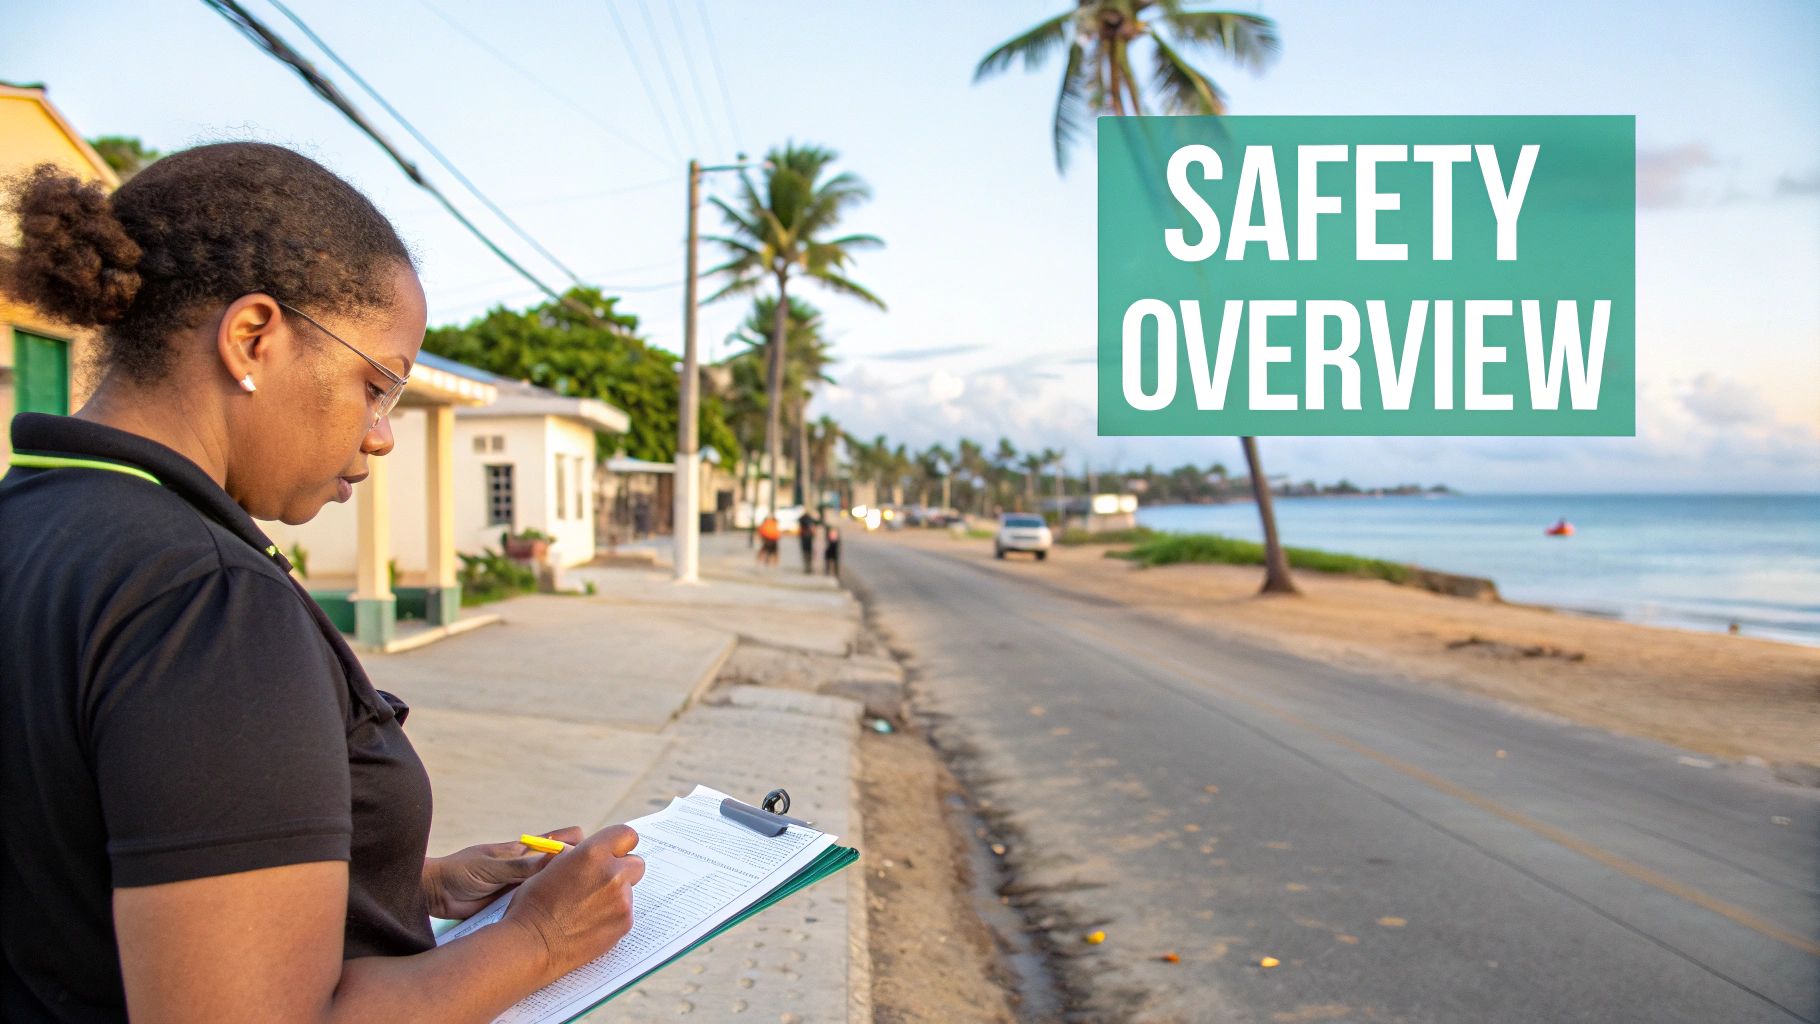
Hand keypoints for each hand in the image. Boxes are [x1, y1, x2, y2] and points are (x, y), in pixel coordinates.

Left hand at [423, 827, 583, 918]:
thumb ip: (520, 866)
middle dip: (575, 875)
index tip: (581, 865)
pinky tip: (554, 923)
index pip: (562, 839)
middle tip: (582, 892)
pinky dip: (544, 912)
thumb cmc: (460, 871)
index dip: (577, 847)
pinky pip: (534, 907)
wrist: (435, 894)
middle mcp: (529, 867)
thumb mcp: (491, 867)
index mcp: (525, 850)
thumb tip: (555, 858)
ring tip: (573, 911)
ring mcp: (522, 887)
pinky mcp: (514, 905)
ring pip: (551, 889)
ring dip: (561, 896)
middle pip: (562, 867)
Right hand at [502, 824, 644, 975]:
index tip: (612, 853)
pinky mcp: (625, 923)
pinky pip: (625, 913)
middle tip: (602, 883)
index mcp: (592, 853)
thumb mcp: (551, 866)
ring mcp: (622, 900)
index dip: (619, 845)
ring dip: (616, 896)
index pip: (627, 835)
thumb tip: (594, 854)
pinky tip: (589, 924)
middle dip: (623, 870)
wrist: (530, 944)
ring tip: (587, 909)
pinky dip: (612, 916)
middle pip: (637, 863)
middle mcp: (613, 873)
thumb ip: (579, 857)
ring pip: (630, 891)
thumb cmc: (533, 904)